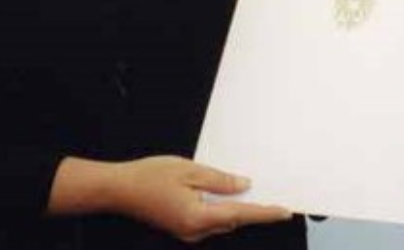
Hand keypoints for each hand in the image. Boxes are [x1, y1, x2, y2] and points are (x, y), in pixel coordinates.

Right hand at [115, 156, 291, 242]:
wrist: (119, 189)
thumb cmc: (149, 177)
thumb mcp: (189, 171)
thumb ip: (219, 181)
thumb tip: (243, 185)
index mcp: (198, 218)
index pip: (241, 215)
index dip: (265, 212)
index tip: (284, 211)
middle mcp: (194, 231)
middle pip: (233, 220)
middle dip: (252, 209)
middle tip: (272, 194)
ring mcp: (186, 232)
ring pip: (221, 221)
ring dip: (236, 208)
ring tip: (252, 189)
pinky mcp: (181, 228)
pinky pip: (208, 220)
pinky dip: (220, 209)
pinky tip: (224, 194)